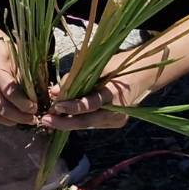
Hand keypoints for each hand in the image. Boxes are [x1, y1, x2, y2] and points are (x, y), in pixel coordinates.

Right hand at [0, 27, 37, 126]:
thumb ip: (25, 73)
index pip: (11, 93)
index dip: (24, 104)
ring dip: (8, 120)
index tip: (35, 108)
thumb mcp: (15, 53)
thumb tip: (41, 92)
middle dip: (19, 117)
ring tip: (22, 120)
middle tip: (32, 119)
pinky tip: (8, 114)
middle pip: (1, 108)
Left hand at [38, 59, 160, 131]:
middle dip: (64, 122)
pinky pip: (91, 123)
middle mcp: (117, 112)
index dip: (72, 106)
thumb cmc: (119, 65)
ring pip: (87, 124)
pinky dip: (77, 119)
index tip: (56, 105)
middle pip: (86, 121)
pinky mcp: (114, 124)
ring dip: (67, 122)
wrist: (143, 76)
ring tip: (49, 119)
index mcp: (115, 94)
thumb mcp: (99, 66)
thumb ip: (78, 78)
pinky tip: (63, 117)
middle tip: (45, 120)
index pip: (91, 104)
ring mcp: (116, 121)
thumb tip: (55, 91)